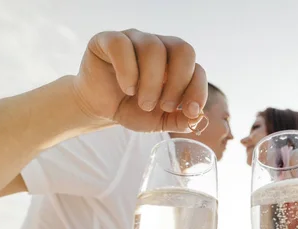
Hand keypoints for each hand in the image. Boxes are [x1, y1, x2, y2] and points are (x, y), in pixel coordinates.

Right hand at [72, 29, 206, 132]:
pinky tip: (127, 89)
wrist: (100, 109)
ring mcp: (134, 40)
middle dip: (178, 83)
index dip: (197, 89)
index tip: (190, 110)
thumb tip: (197, 117)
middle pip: (183, 49)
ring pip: (153, 49)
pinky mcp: (109, 40)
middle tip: (164, 106)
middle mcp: (158, 46)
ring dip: (151, 82)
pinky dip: (128, 71)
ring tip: (143, 103)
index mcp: (175, 63)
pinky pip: (122, 46)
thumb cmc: (131, 109)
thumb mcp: (159, 120)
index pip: (197, 67)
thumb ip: (180, 120)